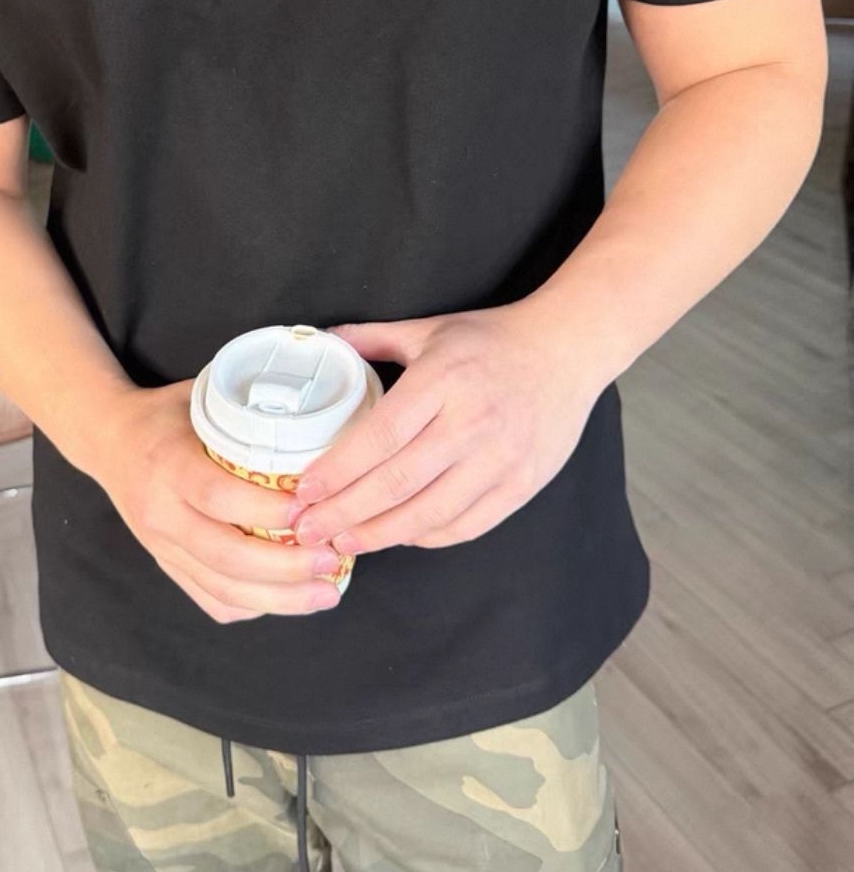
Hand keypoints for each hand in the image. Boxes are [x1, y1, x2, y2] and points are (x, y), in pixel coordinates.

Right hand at [88, 381, 344, 624]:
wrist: (107, 442)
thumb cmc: (165, 416)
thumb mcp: (199, 398)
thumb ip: (247, 412)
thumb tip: (318, 411)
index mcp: (168, 466)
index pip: (218, 497)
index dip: (266, 510)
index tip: (312, 509)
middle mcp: (161, 513)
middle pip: (225, 555)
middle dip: (285, 567)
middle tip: (332, 560)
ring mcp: (161, 547)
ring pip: (222, 589)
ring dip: (279, 598)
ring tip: (327, 593)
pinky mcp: (166, 565)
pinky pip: (210, 600)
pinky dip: (253, 606)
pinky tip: (289, 599)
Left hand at [289, 305, 601, 555]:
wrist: (567, 350)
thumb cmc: (492, 340)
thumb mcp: (428, 329)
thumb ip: (371, 338)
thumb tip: (320, 343)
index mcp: (442, 380)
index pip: (380, 436)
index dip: (338, 470)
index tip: (304, 491)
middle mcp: (471, 423)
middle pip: (398, 482)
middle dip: (345, 513)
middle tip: (308, 530)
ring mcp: (500, 459)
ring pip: (430, 513)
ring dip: (380, 534)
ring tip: (344, 542)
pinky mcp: (522, 485)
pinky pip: (466, 524)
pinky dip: (426, 536)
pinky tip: (397, 535)